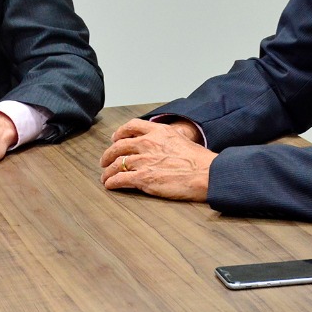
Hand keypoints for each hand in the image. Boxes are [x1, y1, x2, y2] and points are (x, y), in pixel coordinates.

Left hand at [99, 118, 214, 201]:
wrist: (206, 174)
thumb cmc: (199, 160)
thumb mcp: (182, 139)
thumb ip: (166, 139)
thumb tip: (162, 144)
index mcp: (158, 131)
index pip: (131, 126)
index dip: (120, 133)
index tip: (115, 138)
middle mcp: (147, 143)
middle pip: (119, 146)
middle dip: (108, 154)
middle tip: (105, 160)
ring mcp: (144, 161)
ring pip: (116, 164)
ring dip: (108, 171)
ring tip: (105, 176)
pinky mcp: (143, 178)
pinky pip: (120, 179)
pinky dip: (112, 182)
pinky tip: (110, 185)